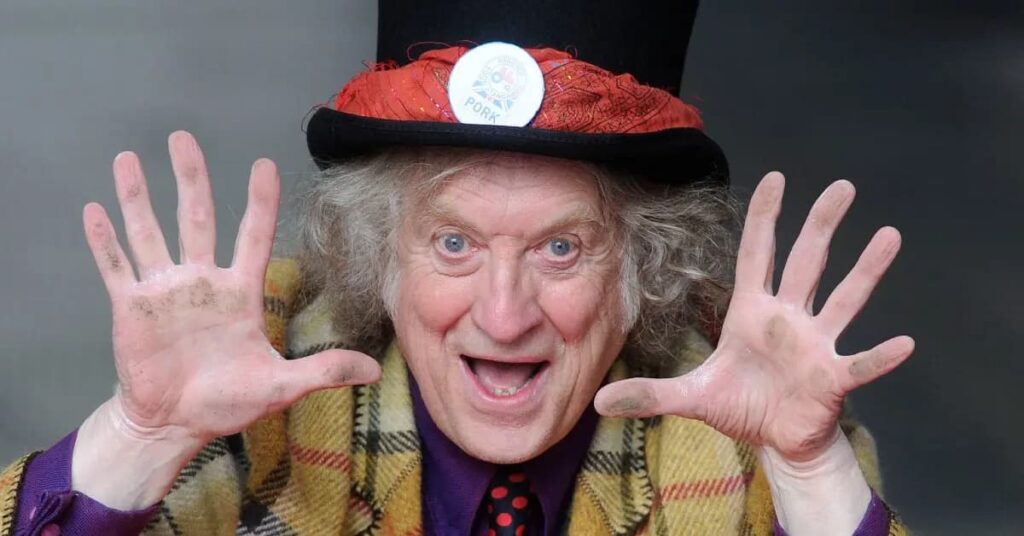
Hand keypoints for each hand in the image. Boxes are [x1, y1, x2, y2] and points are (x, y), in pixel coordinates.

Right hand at [79, 131, 379, 460]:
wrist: (175, 424)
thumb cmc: (227, 402)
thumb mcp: (281, 386)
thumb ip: (325, 370)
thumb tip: (376, 369)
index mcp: (239, 293)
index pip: (252, 236)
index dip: (259, 202)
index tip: (264, 165)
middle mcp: (201, 282)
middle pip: (195, 218)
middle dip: (190, 178)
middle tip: (182, 137)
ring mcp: (164, 291)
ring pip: (149, 232)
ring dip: (137, 197)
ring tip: (127, 159)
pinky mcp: (131, 308)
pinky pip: (116, 267)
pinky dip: (105, 241)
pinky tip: (95, 210)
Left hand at [595, 172, 913, 462]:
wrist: (774, 440)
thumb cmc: (740, 405)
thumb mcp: (690, 396)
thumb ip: (649, 394)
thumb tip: (598, 400)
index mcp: (751, 313)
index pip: (757, 255)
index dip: (765, 218)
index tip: (776, 177)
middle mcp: (787, 319)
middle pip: (806, 262)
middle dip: (821, 225)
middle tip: (843, 186)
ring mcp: (814, 345)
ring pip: (843, 299)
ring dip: (866, 270)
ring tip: (889, 236)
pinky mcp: (832, 378)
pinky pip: (859, 363)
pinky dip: (880, 356)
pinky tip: (905, 343)